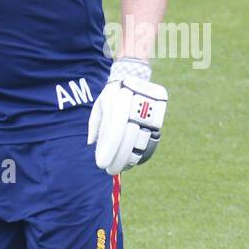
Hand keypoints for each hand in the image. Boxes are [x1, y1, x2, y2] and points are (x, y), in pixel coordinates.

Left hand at [87, 58, 167, 174]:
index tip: (101, 165)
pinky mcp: (157, 120)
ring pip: (140, 143)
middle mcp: (134, 111)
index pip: (114, 133)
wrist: (136, 77)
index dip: (109, 150)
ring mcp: (147, 116)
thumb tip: (91, 144)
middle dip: (118, 159)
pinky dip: (140, 153)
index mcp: (118, 106)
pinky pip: (149, 141)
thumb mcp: (99, 105)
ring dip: (129, 158)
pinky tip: (131, 160)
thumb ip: (95, 124)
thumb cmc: (112, 95)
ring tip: (119, 167)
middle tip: (109, 171)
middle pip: (127, 141)